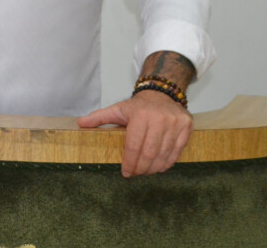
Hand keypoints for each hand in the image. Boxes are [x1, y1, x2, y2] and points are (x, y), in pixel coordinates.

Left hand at [78, 89, 192, 176]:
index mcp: (140, 114)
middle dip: (141, 168)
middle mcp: (159, 118)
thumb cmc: (138, 106)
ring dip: (153, 168)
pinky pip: (177, 151)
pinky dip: (167, 163)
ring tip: (146, 172)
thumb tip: (80, 123)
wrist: (162, 93)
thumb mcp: (117, 109)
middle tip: (135, 174)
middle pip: (149, 153)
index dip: (129, 162)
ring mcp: (174, 123)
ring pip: (163, 154)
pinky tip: (159, 166)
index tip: (125, 172)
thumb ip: (99, 118)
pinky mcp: (186, 127)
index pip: (133, 146)